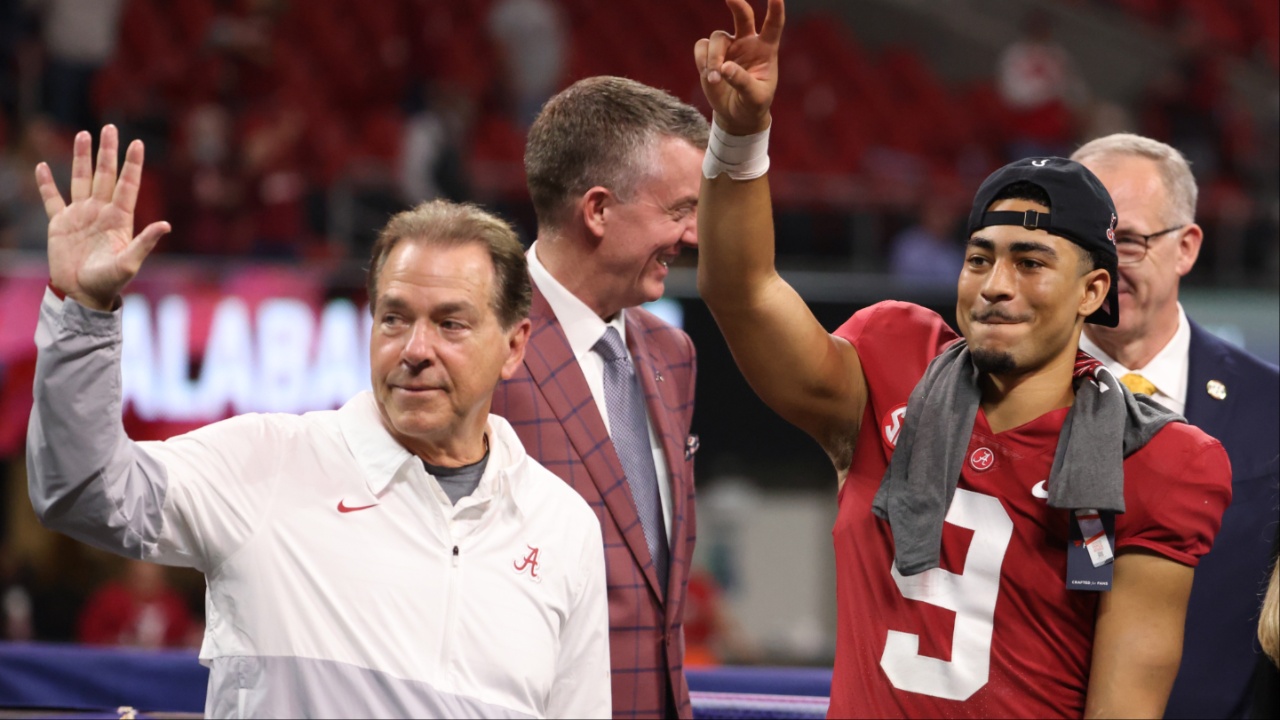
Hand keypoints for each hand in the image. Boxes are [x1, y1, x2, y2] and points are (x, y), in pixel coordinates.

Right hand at [35, 125, 170, 310]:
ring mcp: (80, 215)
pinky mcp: (60, 224)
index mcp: (119, 219)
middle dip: (107, 152)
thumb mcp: (129, 263)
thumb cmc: (109, 282)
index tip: (137, 143)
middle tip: (110, 127)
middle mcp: (101, 212)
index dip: (132, 164)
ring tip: (84, 135)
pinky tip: (43, 167)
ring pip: (80, 180)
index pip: (127, 185)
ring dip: (81, 158)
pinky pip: (52, 199)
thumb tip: (166, 225)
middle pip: (104, 175)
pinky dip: (46, 184)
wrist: (82, 295)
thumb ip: (145, 243)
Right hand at [695, 0, 784, 135]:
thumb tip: (724, 68)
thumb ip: (742, 82)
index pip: (773, 25)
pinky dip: (702, 59)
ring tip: (714, 79)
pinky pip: (702, 47)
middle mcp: (747, 43)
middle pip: (743, 16)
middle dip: (737, 5)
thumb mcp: (755, 97)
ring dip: (713, 57)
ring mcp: (728, 47)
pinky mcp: (710, 55)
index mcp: (765, 50)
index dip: (775, 10)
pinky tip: (707, 75)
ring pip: (717, 38)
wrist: (737, 115)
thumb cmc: (753, 104)